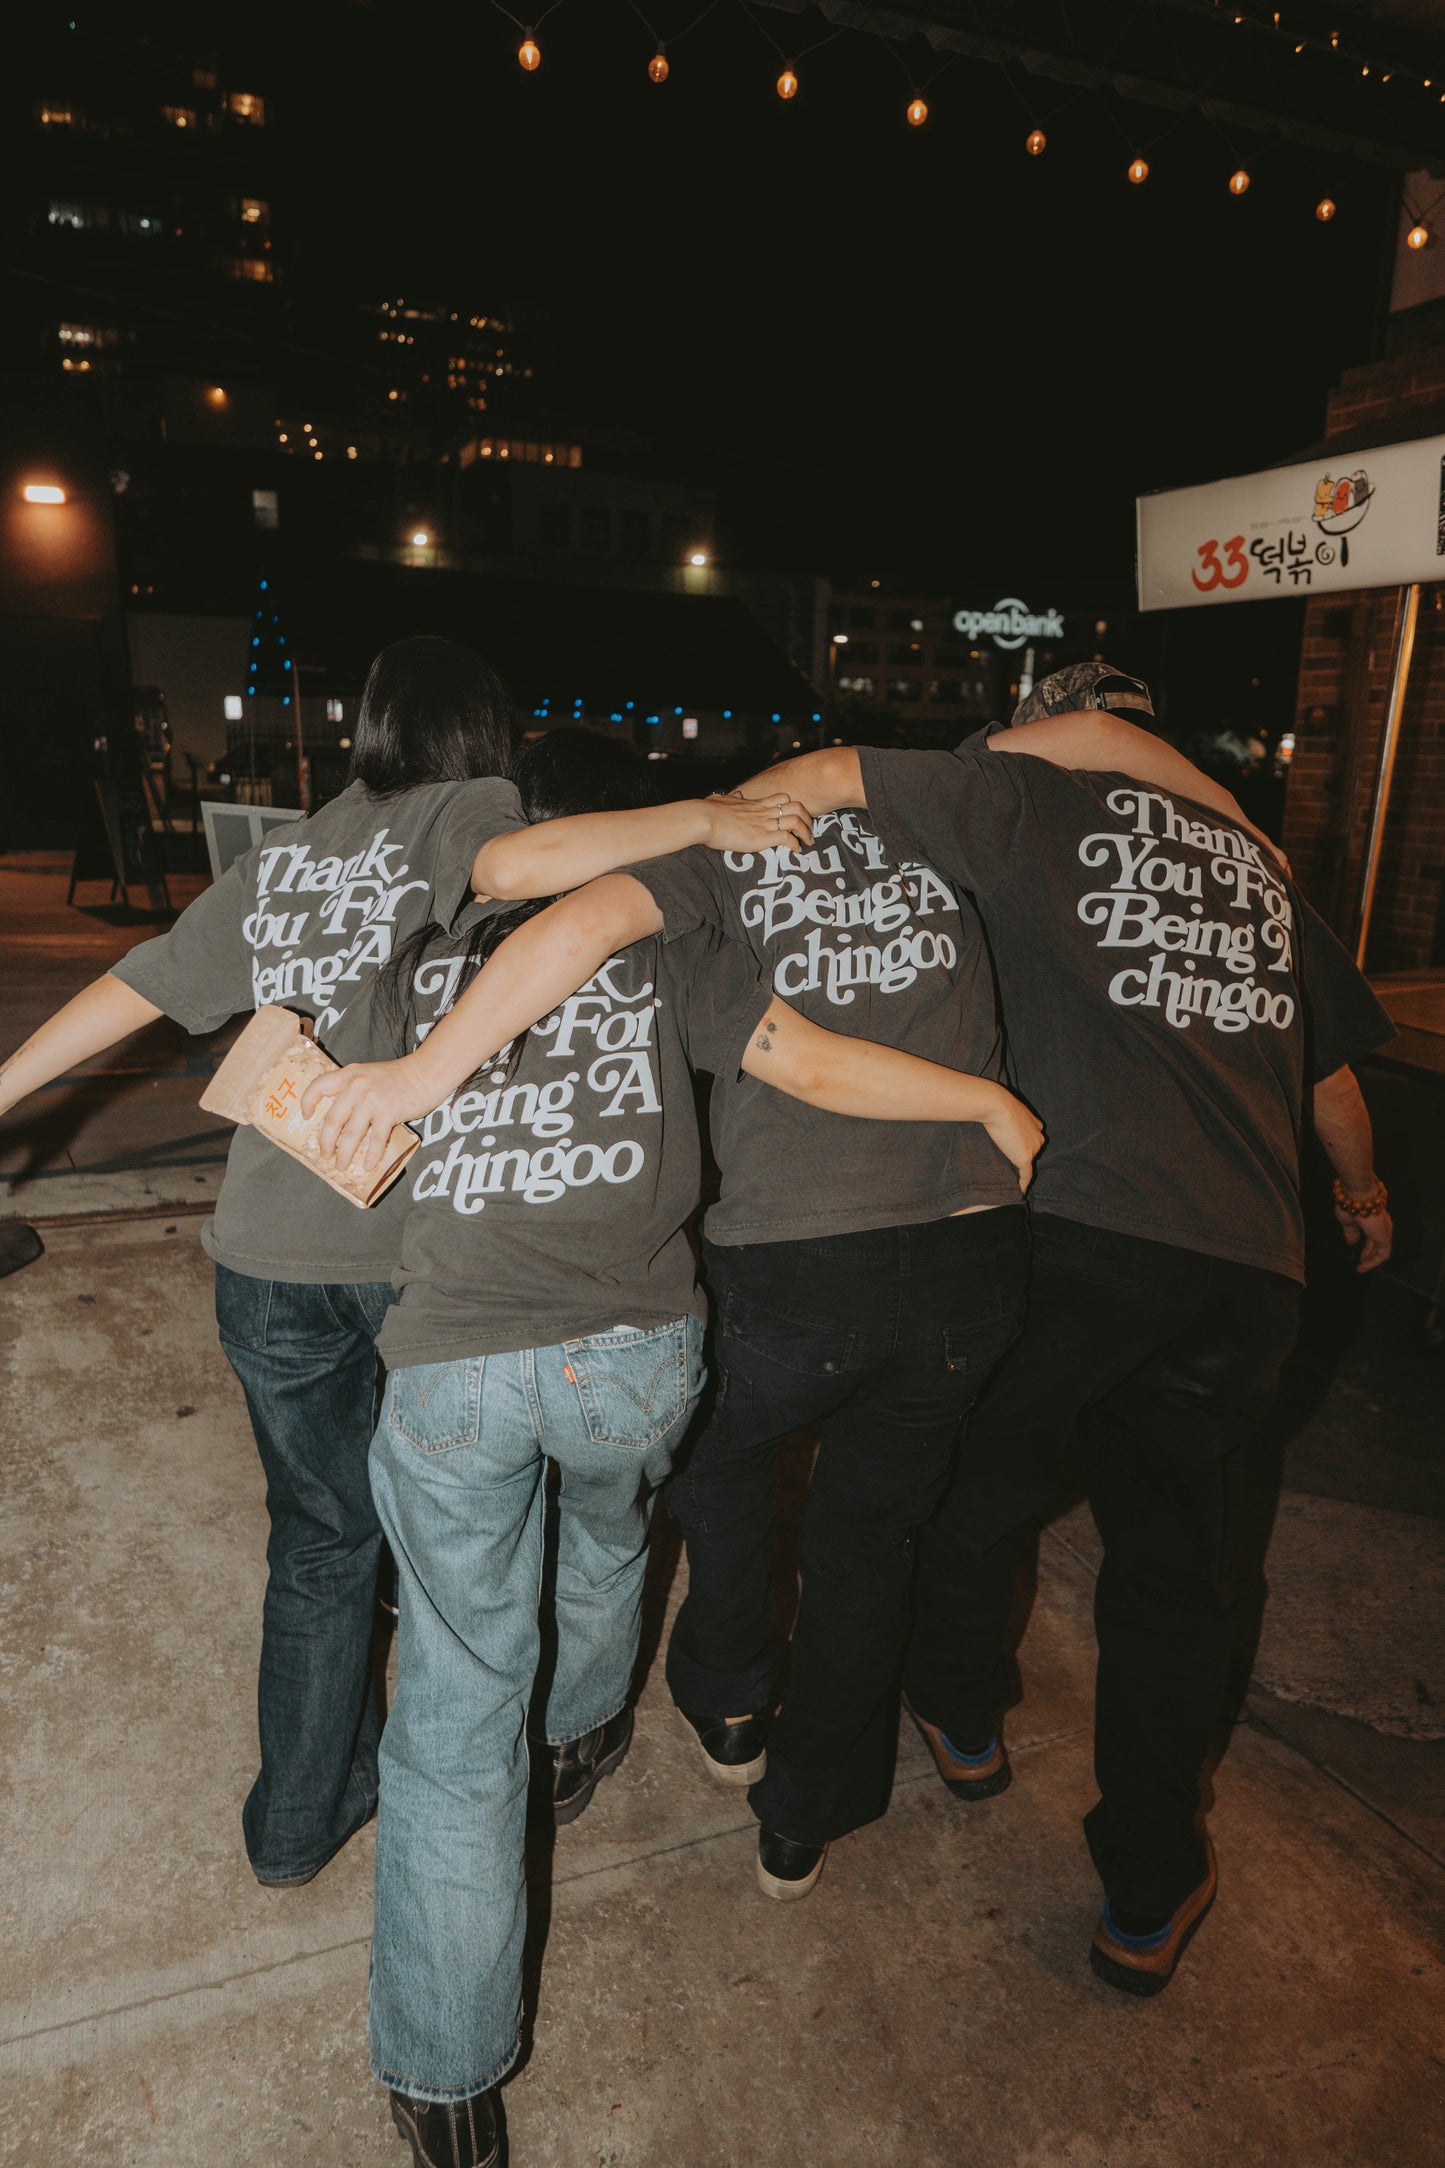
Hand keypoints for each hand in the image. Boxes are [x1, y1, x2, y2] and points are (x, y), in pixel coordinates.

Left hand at [301, 1055, 435, 1171]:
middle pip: (332, 1120)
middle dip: (326, 1142)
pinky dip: (371, 1155)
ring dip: (344, 1154)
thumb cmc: (399, 1076)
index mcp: (348, 1075)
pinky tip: (368, 1165)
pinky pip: (375, 1139)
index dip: (307, 1101)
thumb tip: (342, 1116)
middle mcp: (356, 1086)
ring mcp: (371, 1100)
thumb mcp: (369, 1074)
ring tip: (341, 1165)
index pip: (319, 1086)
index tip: (305, 1116)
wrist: (426, 1073)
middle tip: (325, 1155)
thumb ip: (354, 1088)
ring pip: (351, 1134)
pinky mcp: (388, 1112)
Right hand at [701, 793, 812, 855]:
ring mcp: (764, 824)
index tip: (795, 817)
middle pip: (796, 806)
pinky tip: (796, 851)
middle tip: (809, 829)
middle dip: (807, 817)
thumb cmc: (707, 811)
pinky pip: (788, 839)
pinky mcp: (762, 837)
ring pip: (797, 821)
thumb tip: (736, 795)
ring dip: (806, 832)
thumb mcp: (721, 800)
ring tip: (808, 842)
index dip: (792, 805)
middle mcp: (763, 812)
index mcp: (755, 804)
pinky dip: (796, 845)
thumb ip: (731, 799)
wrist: (704, 818)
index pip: (782, 797)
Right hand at [981, 1086, 1045, 1193]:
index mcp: (1036, 1124)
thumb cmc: (996, 1104)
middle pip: (1032, 1151)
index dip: (1025, 1145)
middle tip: (1010, 1167)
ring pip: (1028, 1162)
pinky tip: (1019, 1192)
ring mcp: (1034, 1148)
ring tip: (1011, 1178)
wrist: (997, 1106)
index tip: (1017, 1151)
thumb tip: (994, 1122)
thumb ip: (1006, 1118)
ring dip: (1021, 1170)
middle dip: (1023, 1157)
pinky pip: (1026, 1175)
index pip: (1033, 1138)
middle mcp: (1039, 1136)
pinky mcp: (1026, 1158)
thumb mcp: (1005, 1109)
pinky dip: (1023, 1184)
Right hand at [1334, 1203, 1392, 1273]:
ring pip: (1381, 1249)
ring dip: (1371, 1260)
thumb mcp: (1347, 1221)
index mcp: (1372, 1218)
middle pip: (1377, 1242)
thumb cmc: (1350, 1203)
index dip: (1365, 1242)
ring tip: (1361, 1268)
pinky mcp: (1385, 1238)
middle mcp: (1381, 1224)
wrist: (1358, 1197)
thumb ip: (1351, 1233)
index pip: (1371, 1233)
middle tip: (1362, 1262)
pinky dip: (1373, 1262)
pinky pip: (1381, 1254)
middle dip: (1369, 1253)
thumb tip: (1352, 1242)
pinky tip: (1363, 1267)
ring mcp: (1384, 1231)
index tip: (1357, 1248)